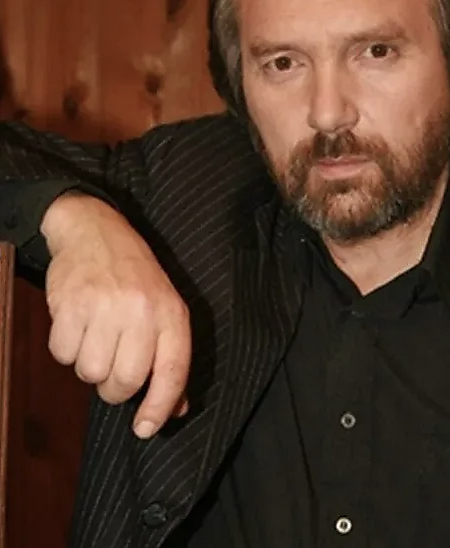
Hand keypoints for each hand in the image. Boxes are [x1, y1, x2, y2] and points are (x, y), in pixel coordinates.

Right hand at [41, 192, 190, 438]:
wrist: (95, 231)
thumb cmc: (135, 277)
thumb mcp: (165, 309)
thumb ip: (171, 358)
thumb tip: (176, 408)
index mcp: (171, 313)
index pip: (172, 371)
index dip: (159, 407)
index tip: (146, 429)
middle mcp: (142, 311)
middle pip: (125, 382)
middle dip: (114, 388)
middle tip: (112, 369)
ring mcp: (105, 306)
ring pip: (90, 373)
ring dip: (89, 366)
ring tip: (95, 338)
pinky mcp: (70, 304)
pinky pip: (63, 354)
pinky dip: (66, 349)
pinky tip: (76, 325)